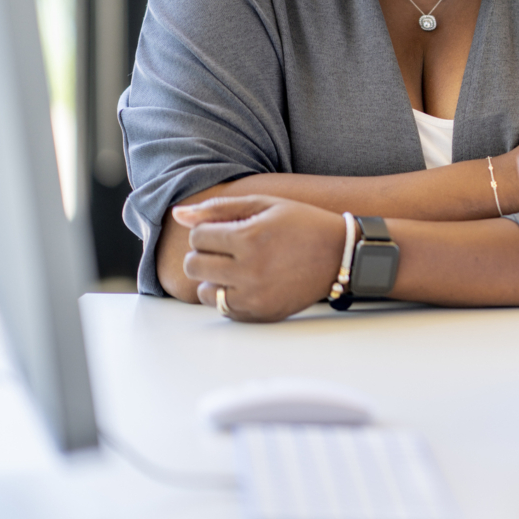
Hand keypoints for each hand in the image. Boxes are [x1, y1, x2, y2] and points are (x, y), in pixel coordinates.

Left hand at [171, 195, 344, 321]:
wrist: (340, 254)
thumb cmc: (302, 224)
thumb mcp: (264, 204)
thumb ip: (219, 208)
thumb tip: (177, 215)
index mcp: (249, 238)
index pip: (198, 237)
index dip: (209, 230)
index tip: (228, 229)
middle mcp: (250, 270)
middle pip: (195, 265)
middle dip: (205, 254)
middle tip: (228, 248)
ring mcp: (255, 296)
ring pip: (204, 291)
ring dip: (214, 278)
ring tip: (237, 266)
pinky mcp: (262, 314)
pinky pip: (224, 309)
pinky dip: (229, 296)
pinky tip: (248, 281)